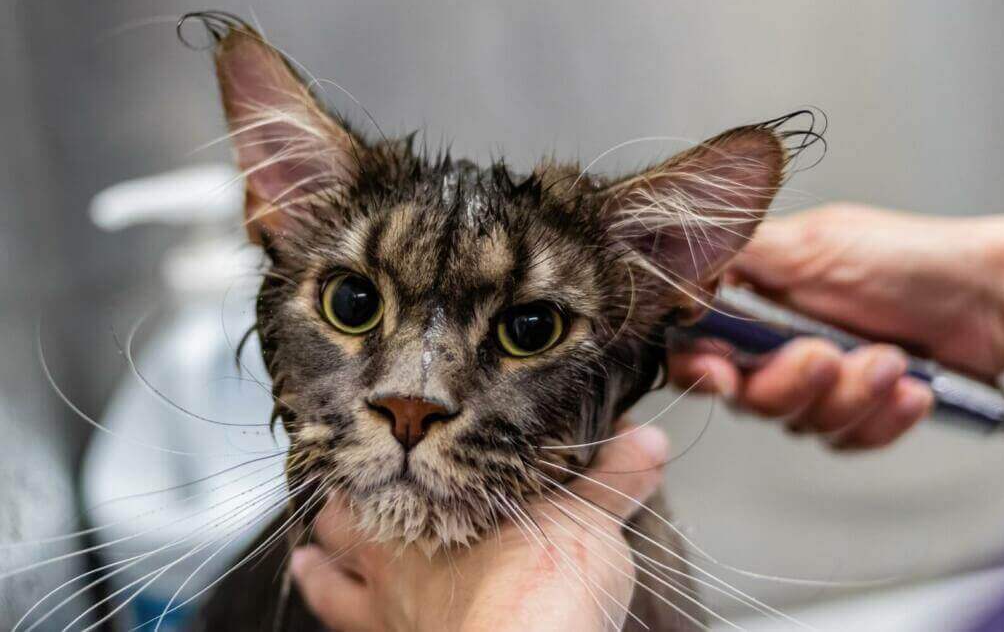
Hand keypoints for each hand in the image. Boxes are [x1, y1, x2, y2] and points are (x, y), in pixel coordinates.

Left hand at [291, 424, 668, 631]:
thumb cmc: (541, 586)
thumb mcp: (586, 521)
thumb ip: (612, 479)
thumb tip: (648, 439)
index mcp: (429, 517)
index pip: (384, 479)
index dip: (364, 466)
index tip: (360, 447)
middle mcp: (396, 567)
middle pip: (341, 531)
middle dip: (335, 516)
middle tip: (330, 501)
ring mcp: (391, 622)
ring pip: (333, 593)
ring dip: (320, 578)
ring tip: (305, 563)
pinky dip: (341, 621)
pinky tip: (341, 621)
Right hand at [670, 204, 1003, 448]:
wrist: (993, 301)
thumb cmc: (910, 260)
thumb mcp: (808, 246)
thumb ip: (732, 254)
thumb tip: (668, 263)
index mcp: (752, 297)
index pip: (696, 347)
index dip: (703, 370)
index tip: (726, 376)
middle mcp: (774, 342)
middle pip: (746, 397)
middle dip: (791, 383)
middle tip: (828, 356)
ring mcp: (816, 380)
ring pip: (798, 422)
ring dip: (849, 396)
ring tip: (890, 361)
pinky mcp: (855, 412)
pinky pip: (846, 440)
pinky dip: (880, 418)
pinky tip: (908, 389)